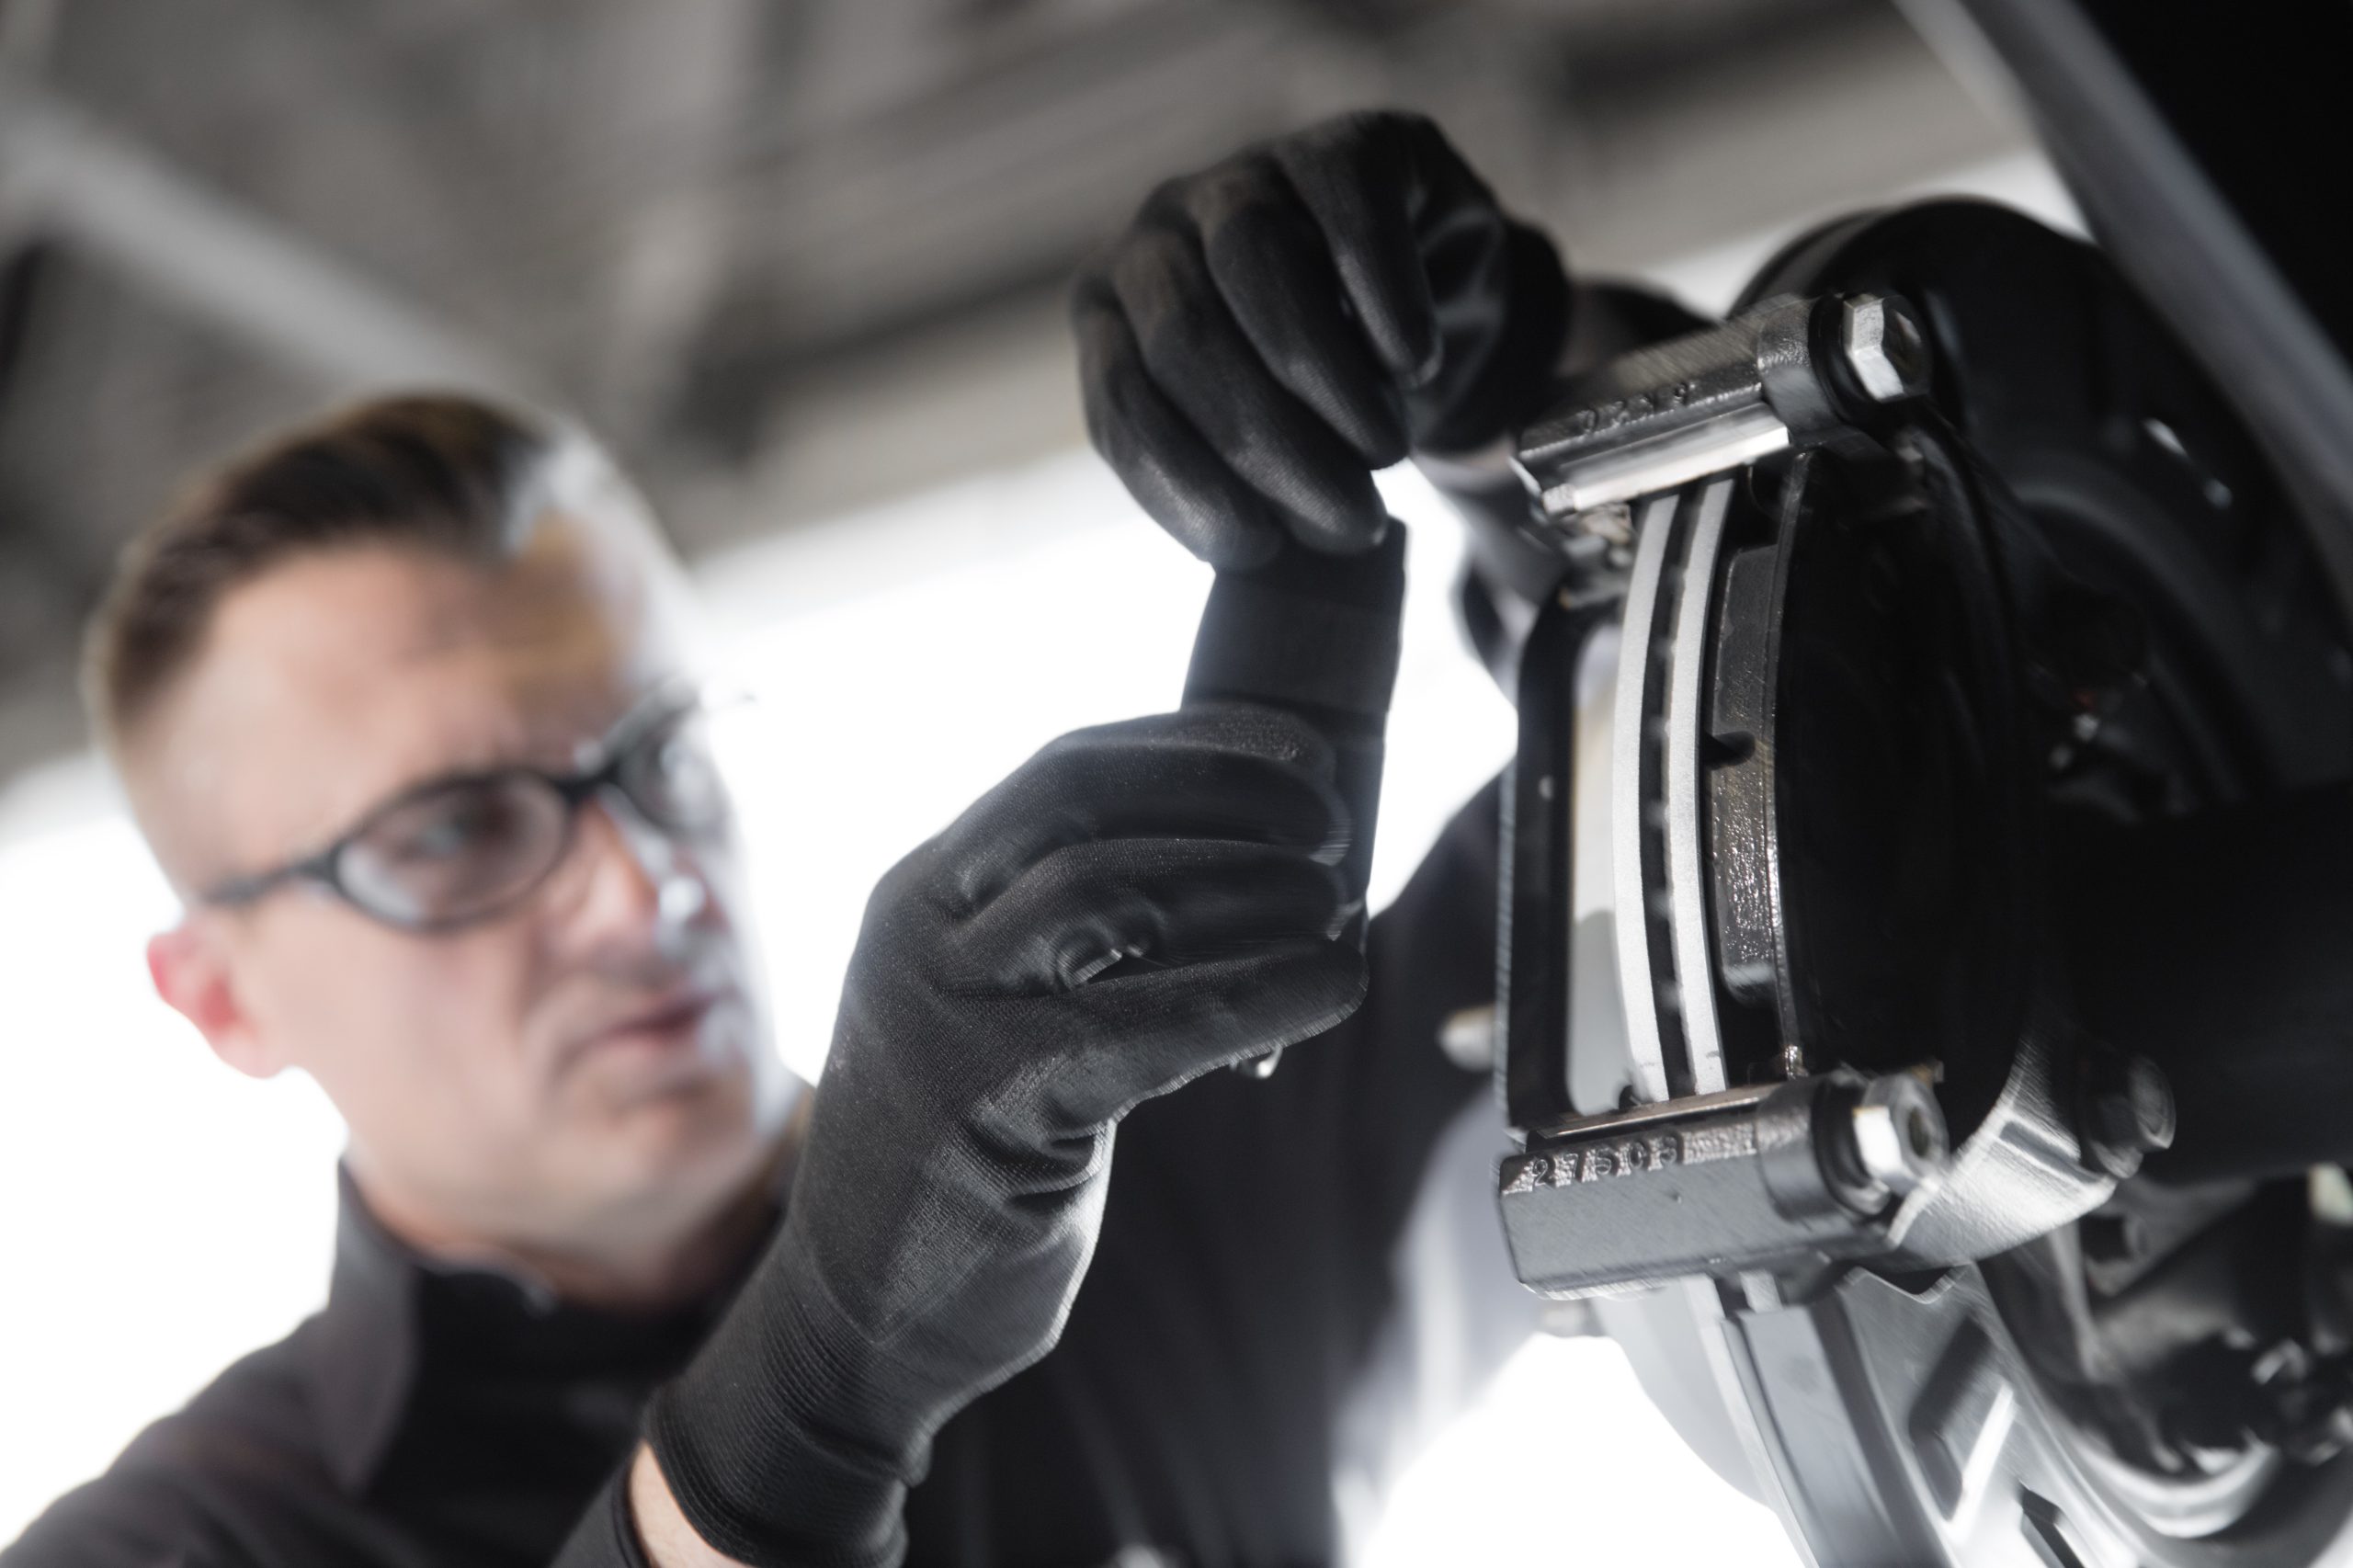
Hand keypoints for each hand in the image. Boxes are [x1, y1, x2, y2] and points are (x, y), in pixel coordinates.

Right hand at [641, 705, 1366, 1567]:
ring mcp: (945, 1018)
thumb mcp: (987, 1017)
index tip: (1296, 757)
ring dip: (1250, 890)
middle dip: (1227, 800)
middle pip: (1086, 810)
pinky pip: (1154, 1023)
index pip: (1062, 771)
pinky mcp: (992, 1107)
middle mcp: (920, 937)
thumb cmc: (955, 1165)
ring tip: (1335, 910)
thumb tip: (1236, 869)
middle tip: (1330, 830)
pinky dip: (1261, 993)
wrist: (857, 1323)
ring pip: (1113, 899)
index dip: (1193, 750)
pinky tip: (1329, 988)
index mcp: (920, 898)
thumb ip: (1067, 944)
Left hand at [1073, 109, 1569, 568]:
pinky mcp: (1343, 148)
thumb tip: (1253, 555)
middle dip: (1270, 448)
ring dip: (1322, 380)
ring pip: (1256, 265)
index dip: (1184, 487)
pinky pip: (1347, 212)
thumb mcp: (1269, 451)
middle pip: (1186, 339)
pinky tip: (1412, 364)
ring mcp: (1243, 179)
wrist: (1435, 313)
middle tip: (1347, 521)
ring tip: (1383, 452)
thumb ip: (1236, 485)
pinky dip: (1380, 299)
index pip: (1122, 408)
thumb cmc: (1331, 402)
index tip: (1259, 553)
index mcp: (1112, 323)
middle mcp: (1157, 240)